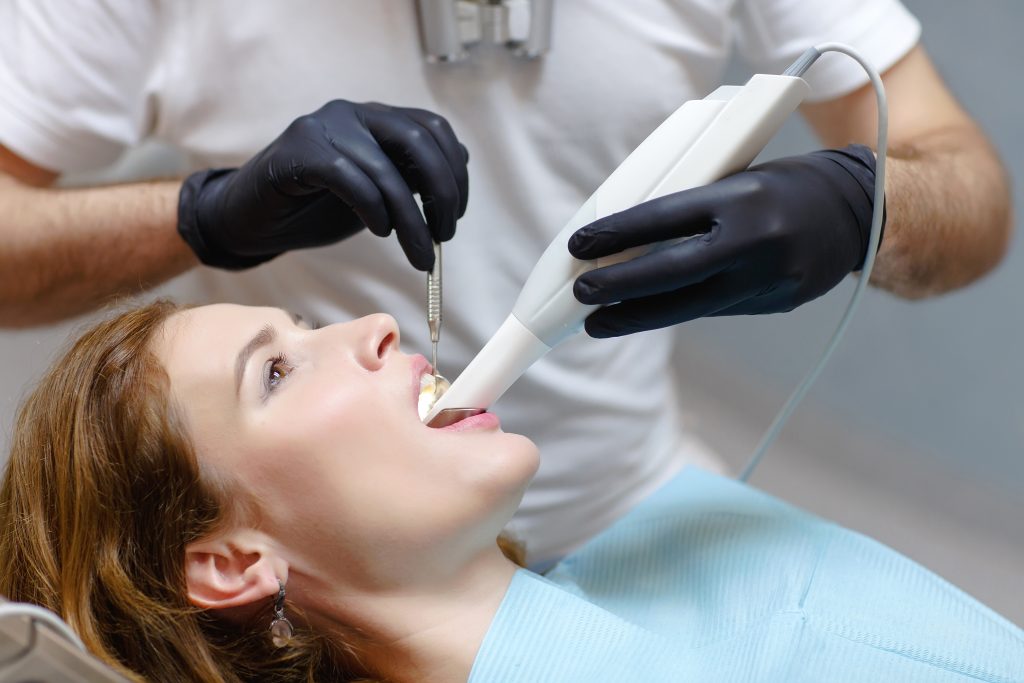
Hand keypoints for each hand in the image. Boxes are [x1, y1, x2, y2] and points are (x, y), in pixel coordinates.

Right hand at [177, 100, 468, 270]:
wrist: (250, 220)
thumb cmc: (313, 209)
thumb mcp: (375, 194)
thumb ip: (408, 183)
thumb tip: (451, 193)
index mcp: (377, 118)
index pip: (433, 128)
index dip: (454, 172)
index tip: (454, 215)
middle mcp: (354, 112)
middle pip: (418, 140)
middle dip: (442, 192)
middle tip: (444, 237)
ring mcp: (324, 126)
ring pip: (386, 168)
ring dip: (411, 218)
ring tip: (419, 253)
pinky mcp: (299, 151)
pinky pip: (349, 177)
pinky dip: (374, 209)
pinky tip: (380, 231)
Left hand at [569, 145, 880, 337]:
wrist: (860, 212)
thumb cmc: (786, 185)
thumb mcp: (740, 179)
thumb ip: (695, 207)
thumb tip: (632, 240)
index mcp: (743, 196)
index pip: (665, 216)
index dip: (617, 234)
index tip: (580, 245)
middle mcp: (756, 240)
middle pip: (671, 273)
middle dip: (619, 287)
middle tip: (582, 294)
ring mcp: (768, 278)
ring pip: (689, 306)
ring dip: (638, 315)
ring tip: (598, 321)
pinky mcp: (776, 303)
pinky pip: (714, 309)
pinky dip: (676, 310)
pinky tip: (644, 314)